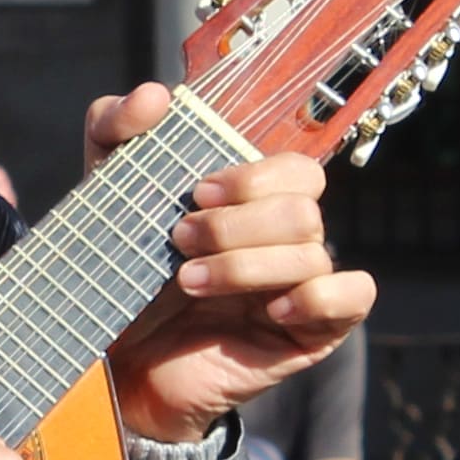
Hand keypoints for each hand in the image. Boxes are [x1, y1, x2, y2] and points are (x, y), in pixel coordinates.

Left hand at [89, 82, 376, 445]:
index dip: (251, 176)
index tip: (196, 193)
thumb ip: (115, 132)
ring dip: (244, 265)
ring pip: (314, 251)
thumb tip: (156, 95)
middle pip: (303, 207)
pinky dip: (317, 295)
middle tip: (180, 240)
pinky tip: (269, 310)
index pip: (295, 168)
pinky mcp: (310, 334)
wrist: (113, 364)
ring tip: (187, 282)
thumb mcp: (105, 194)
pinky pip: (353, 297)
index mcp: (253, 205)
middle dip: (236, 225)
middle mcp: (284, 241)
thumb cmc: (120, 276)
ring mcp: (301, 287)